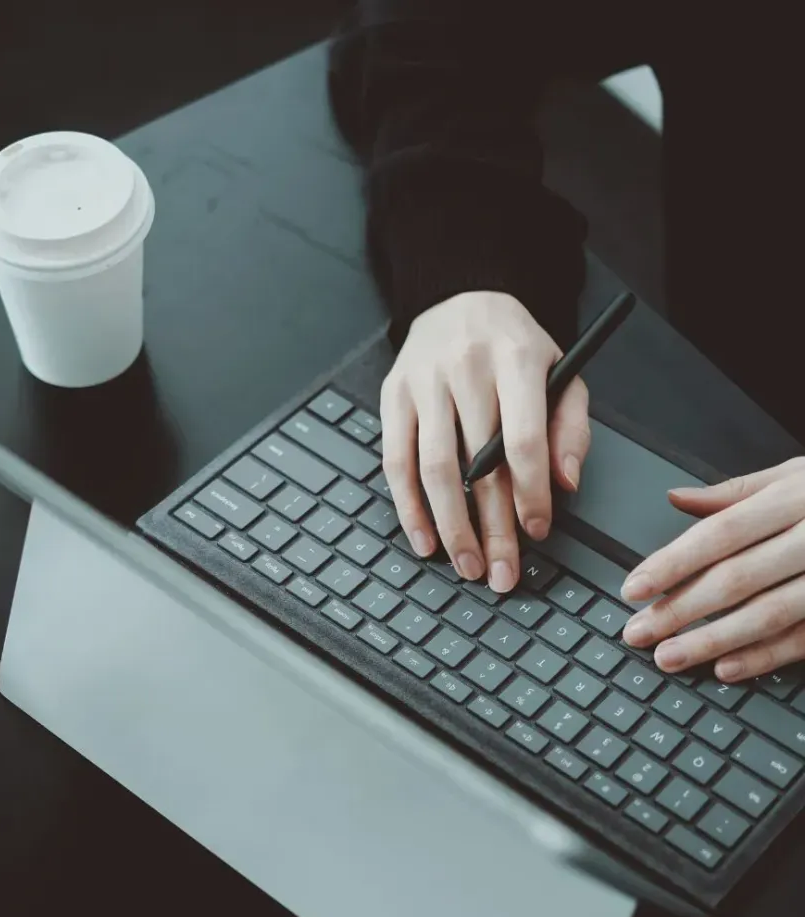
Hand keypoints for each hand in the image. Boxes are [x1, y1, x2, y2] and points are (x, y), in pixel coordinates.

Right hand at [380, 291, 590, 590]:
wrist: (461, 298)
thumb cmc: (514, 347)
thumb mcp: (562, 373)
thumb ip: (570, 428)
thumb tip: (564, 483)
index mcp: (516, 359)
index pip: (522, 440)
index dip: (530, 493)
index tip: (537, 531)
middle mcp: (466, 369)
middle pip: (477, 465)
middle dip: (491, 527)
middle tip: (501, 571)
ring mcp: (423, 382)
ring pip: (434, 468)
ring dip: (450, 525)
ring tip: (466, 564)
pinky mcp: (393, 396)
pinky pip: (395, 461)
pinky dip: (408, 506)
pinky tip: (424, 538)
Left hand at [621, 458, 804, 680]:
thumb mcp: (796, 477)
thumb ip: (735, 493)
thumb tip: (675, 499)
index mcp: (795, 496)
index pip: (720, 534)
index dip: (672, 563)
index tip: (633, 588)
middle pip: (736, 578)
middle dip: (680, 609)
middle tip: (636, 632)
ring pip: (769, 613)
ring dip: (713, 640)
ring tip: (669, 657)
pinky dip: (766, 656)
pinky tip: (726, 668)